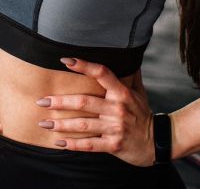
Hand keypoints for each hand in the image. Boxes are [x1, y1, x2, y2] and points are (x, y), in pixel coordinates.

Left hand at [38, 57, 154, 165]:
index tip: (64, 60)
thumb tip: (125, 53)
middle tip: (41, 100)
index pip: (102, 73)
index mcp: (122, 93)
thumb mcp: (138, 92)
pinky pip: (90, 145)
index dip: (84, 65)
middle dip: (60, 101)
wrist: (158, 142)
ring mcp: (115, 128)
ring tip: (43, 122)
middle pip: (84, 102)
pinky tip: (59, 142)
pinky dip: (73, 144)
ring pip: (83, 124)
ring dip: (61, 124)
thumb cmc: (142, 114)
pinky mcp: (113, 145)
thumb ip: (129, 75)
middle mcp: (117, 109)